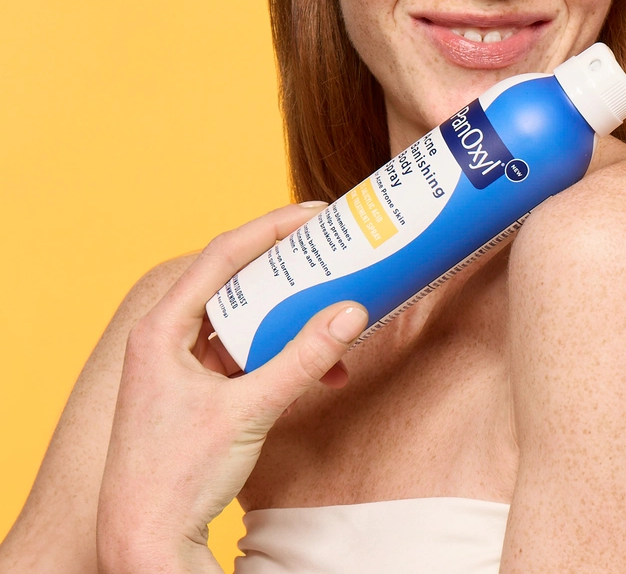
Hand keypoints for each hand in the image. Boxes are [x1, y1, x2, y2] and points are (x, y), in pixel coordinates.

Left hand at [96, 204, 367, 573]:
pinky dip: (284, 354)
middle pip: (236, 279)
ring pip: (246, 317)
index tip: (315, 214)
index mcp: (162, 327)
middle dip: (289, 267)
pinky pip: (249, 352)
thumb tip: (351, 313)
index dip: (271, 227)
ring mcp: (184, 364)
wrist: (145, 543)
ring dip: (292, 316)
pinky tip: (322, 369)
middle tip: (330, 249)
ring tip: (334, 309)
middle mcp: (169, 337)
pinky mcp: (200, 389)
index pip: (221, 254)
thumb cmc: (174, 478)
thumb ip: (302, 359)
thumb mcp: (248, 410)